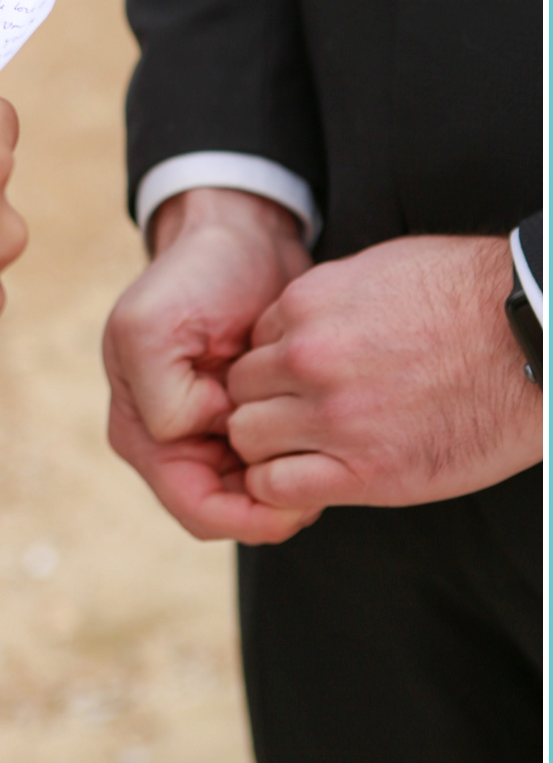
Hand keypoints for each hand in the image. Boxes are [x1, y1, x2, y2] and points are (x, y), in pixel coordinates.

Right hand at [103, 188, 318, 541]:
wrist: (242, 235)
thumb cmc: (195, 273)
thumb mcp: (154, 325)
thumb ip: (162, 394)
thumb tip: (193, 440)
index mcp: (142, 430)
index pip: (197, 508)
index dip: (247, 516)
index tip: (296, 499)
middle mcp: (174, 442)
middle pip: (231, 511)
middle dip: (277, 505)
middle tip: (330, 479)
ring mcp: (213, 432)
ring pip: (260, 493)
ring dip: (295, 481)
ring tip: (335, 456)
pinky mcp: (251, 416)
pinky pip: (280, 462)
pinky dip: (305, 456)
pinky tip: (332, 437)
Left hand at [226, 234, 542, 509]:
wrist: (530, 337)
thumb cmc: (468, 297)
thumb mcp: (380, 273)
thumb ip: (327, 302)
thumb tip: (298, 323)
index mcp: (308, 305)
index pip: (251, 345)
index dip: (272, 368)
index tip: (299, 383)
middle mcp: (309, 357)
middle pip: (239, 392)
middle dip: (262, 406)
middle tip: (298, 420)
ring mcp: (335, 415)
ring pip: (248, 439)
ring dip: (269, 448)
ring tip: (307, 451)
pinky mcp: (368, 471)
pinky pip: (279, 487)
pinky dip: (282, 489)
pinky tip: (314, 480)